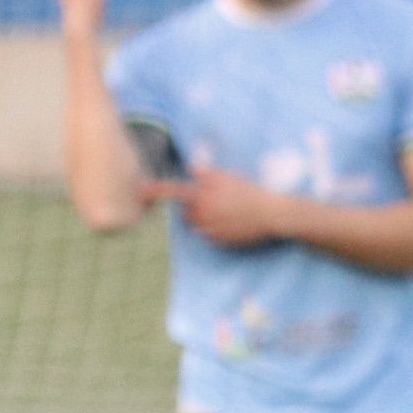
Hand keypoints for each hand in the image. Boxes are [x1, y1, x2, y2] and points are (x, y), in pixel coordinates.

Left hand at [163, 165, 286, 247]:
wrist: (272, 215)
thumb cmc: (252, 192)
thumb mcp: (230, 177)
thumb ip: (207, 174)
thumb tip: (192, 171)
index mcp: (204, 195)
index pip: (174, 191)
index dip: (155, 191)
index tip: (140, 191)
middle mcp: (203, 213)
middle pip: (187, 211)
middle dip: (196, 207)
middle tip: (217, 201)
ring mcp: (210, 229)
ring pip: (198, 224)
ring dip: (206, 218)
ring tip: (228, 212)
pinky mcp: (219, 241)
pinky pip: (210, 235)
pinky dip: (217, 230)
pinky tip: (234, 223)